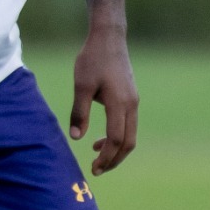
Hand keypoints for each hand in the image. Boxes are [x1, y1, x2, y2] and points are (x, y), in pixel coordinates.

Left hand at [70, 26, 138, 174]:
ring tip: (96, 155)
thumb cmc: (92, 60)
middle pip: (128, 142)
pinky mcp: (131, 98)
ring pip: (130, 134)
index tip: (94, 168)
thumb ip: (79, 112)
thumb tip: (76, 138)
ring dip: (116, 148)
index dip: (106, 156)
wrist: (109, 39)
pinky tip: (100, 137)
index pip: (116, 139)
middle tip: (97, 170)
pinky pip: (128, 124)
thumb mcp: (81, 85)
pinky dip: (117, 136)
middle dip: (114, 159)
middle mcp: (131, 105)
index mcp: (120, 103)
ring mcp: (133, 102)